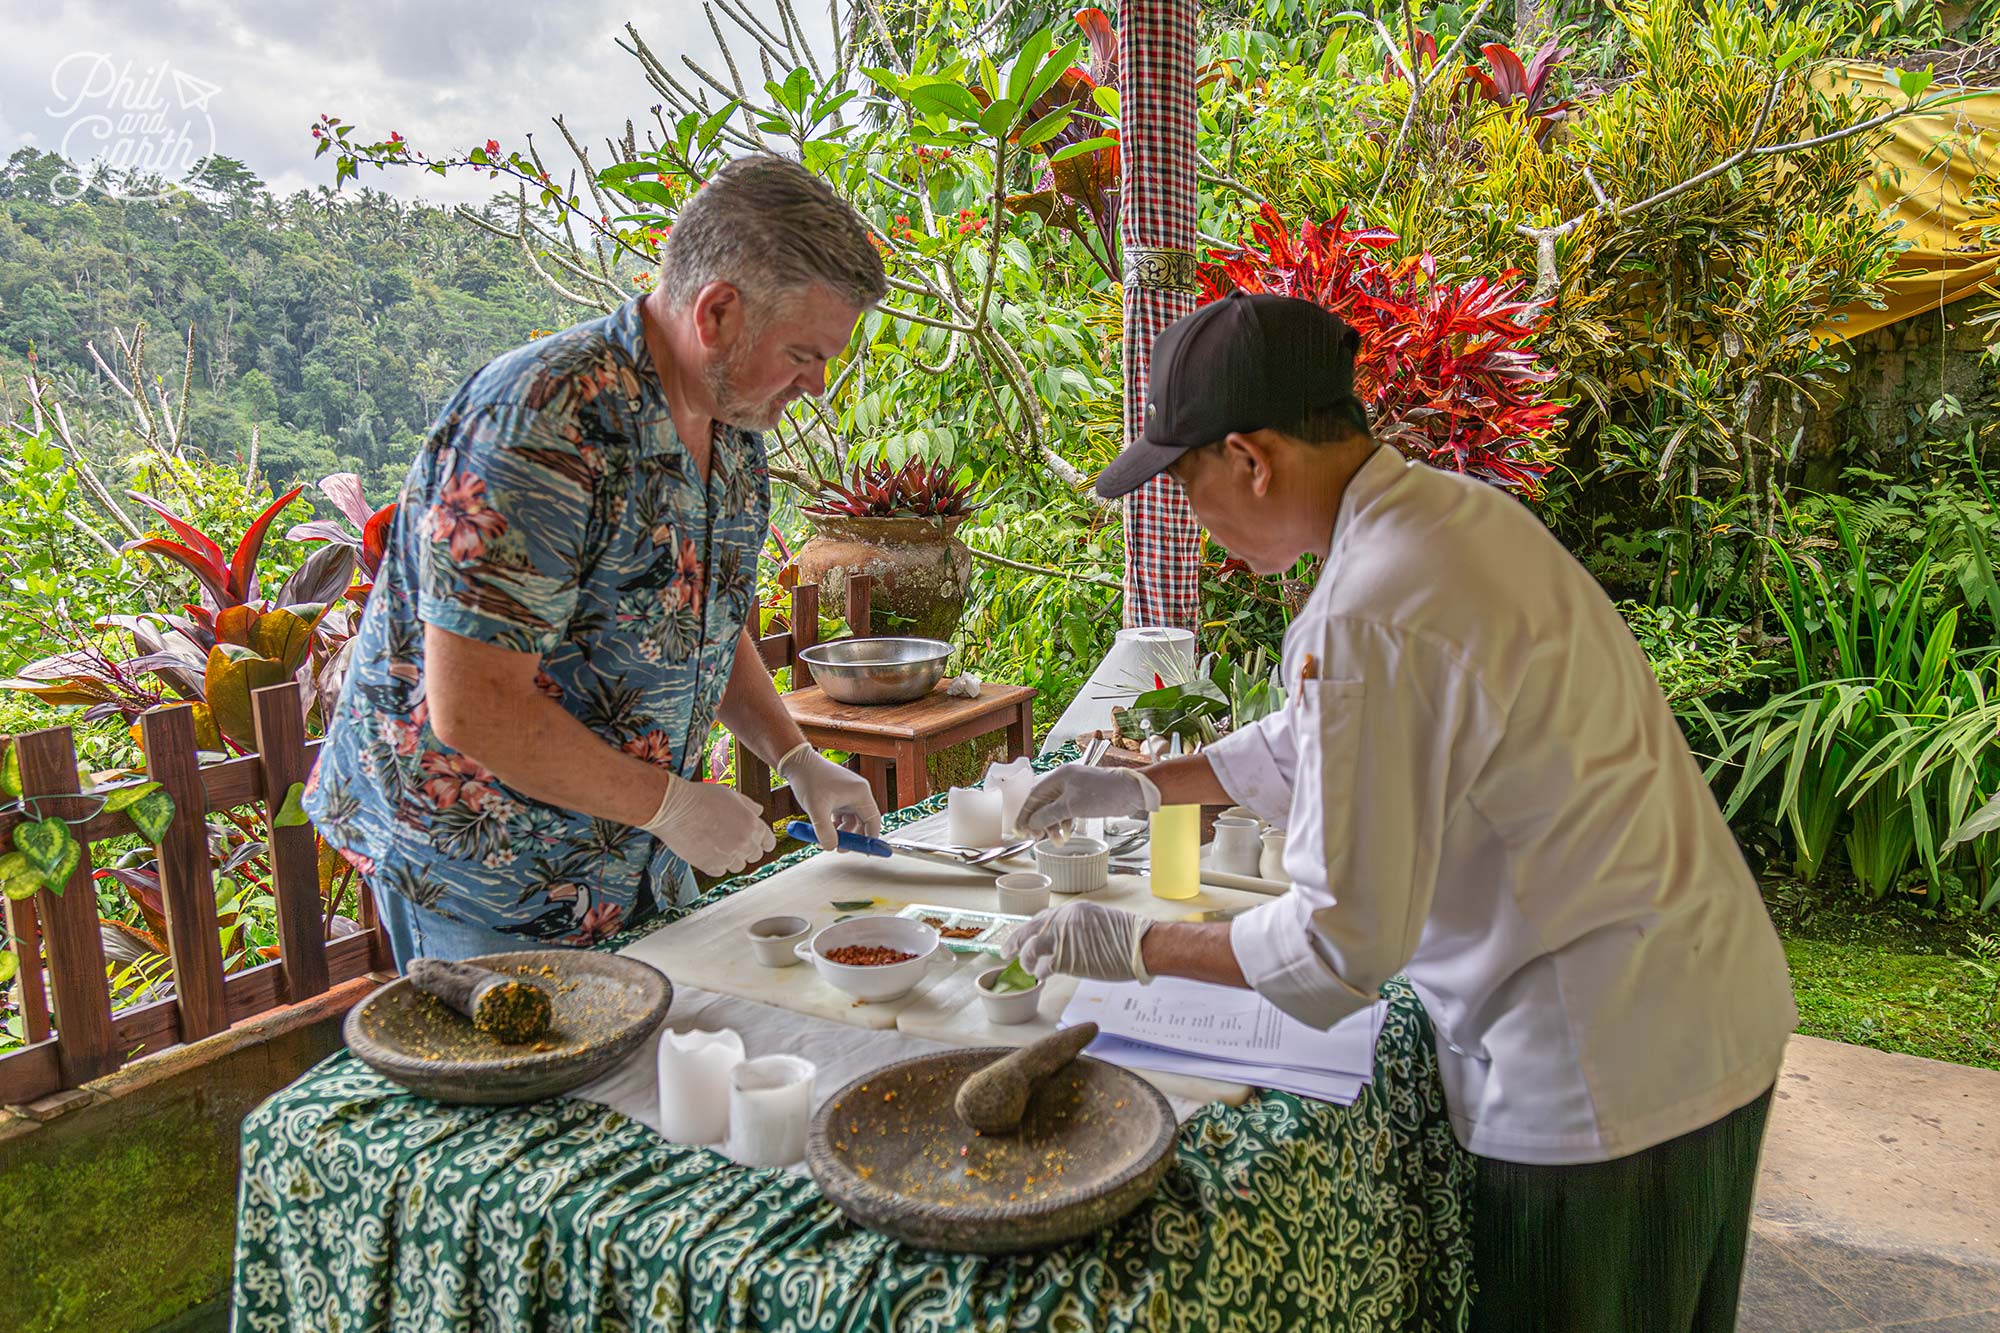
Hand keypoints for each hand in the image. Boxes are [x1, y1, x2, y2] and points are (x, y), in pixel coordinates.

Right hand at [640, 773, 775, 876]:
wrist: (675, 808)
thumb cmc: (701, 797)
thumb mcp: (730, 794)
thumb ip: (748, 805)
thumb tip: (759, 811)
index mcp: (752, 824)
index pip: (768, 842)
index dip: (762, 842)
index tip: (756, 843)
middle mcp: (744, 842)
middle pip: (755, 855)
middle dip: (746, 849)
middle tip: (731, 840)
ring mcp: (728, 856)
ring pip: (738, 866)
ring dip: (731, 857)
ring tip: (716, 844)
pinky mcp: (711, 866)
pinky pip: (720, 871)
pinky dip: (715, 864)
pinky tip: (706, 850)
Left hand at [778, 744, 882, 848]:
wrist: (797, 762)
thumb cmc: (809, 780)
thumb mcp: (816, 809)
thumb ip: (825, 831)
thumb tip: (831, 847)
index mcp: (860, 793)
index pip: (873, 821)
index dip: (871, 839)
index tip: (866, 852)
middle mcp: (858, 792)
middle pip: (863, 821)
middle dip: (852, 836)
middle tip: (840, 848)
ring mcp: (849, 793)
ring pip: (851, 819)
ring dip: (842, 830)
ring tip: (827, 837)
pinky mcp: (840, 794)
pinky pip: (843, 814)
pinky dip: (835, 823)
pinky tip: (823, 826)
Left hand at [1004, 901, 1152, 982]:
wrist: (1141, 945)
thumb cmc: (1126, 937)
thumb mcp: (1096, 921)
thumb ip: (1076, 927)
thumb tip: (1063, 940)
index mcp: (1072, 910)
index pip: (1041, 917)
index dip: (1028, 929)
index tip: (1020, 936)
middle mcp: (1063, 920)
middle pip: (1029, 930)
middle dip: (1014, 941)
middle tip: (1006, 952)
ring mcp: (1063, 939)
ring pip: (1031, 949)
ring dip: (1027, 961)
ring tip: (1029, 969)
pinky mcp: (1066, 959)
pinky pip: (1044, 967)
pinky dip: (1040, 972)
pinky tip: (1043, 976)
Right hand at [1016, 764, 1160, 832]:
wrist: (1130, 792)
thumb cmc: (1103, 793)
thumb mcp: (1072, 806)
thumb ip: (1049, 815)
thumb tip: (1032, 823)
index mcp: (1058, 777)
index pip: (1033, 795)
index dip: (1025, 813)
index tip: (1019, 829)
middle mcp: (1063, 782)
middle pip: (1042, 803)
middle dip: (1038, 821)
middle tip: (1035, 838)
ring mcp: (1073, 791)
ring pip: (1054, 810)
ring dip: (1052, 826)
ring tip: (1056, 840)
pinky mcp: (1083, 799)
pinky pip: (1066, 812)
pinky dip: (1064, 824)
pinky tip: (1065, 835)